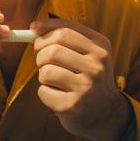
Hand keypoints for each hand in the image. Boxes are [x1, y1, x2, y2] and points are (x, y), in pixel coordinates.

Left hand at [31, 19, 131, 140]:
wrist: (106, 113)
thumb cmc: (88, 76)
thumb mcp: (88, 52)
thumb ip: (65, 36)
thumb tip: (34, 27)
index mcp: (100, 48)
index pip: (65, 30)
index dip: (45, 28)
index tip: (33, 28)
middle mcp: (96, 67)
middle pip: (53, 50)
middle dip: (40, 52)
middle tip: (42, 58)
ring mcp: (86, 88)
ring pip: (46, 71)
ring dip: (42, 74)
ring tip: (53, 79)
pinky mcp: (73, 106)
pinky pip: (44, 91)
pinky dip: (44, 92)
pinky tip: (57, 94)